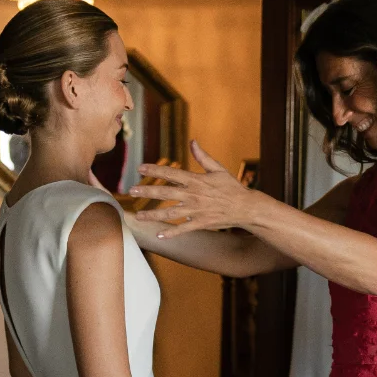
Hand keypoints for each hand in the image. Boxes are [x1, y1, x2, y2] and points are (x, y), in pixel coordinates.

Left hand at [137, 141, 256, 234]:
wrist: (245, 207)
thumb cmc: (231, 187)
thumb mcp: (218, 169)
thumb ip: (202, 157)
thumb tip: (193, 142)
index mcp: (196, 180)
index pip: (171, 174)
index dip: (155, 170)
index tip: (140, 168)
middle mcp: (194, 195)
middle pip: (166, 193)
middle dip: (147, 191)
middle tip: (131, 191)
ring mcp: (196, 210)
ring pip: (170, 213)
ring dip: (153, 214)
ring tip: (139, 216)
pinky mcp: (200, 223)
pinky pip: (183, 228)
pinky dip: (171, 232)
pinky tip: (158, 234)